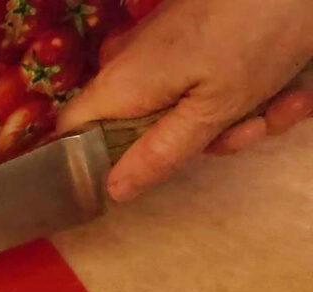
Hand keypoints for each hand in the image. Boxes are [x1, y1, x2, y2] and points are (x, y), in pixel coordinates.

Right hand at [57, 0, 312, 200]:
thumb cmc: (254, 34)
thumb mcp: (214, 109)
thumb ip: (160, 154)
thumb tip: (112, 189)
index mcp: (120, 85)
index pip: (71, 132)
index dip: (90, 164)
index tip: (131, 182)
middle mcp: (129, 67)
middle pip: (143, 129)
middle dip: (201, 140)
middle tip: (249, 130)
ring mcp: (160, 51)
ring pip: (184, 111)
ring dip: (241, 118)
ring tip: (286, 102)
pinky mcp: (190, 39)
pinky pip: (204, 84)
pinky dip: (247, 91)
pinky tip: (288, 87)